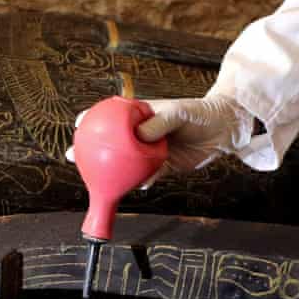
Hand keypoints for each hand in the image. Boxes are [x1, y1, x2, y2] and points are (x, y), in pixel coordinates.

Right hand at [65, 95, 251, 187]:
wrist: (223, 129)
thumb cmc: (199, 113)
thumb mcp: (179, 112)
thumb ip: (159, 122)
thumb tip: (138, 135)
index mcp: (139, 115)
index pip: (110, 115)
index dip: (92, 119)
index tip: (78, 124)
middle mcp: (141, 134)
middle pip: (111, 143)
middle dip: (90, 150)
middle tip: (74, 157)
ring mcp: (150, 152)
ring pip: (126, 164)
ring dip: (112, 173)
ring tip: (100, 180)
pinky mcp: (163, 167)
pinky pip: (148, 176)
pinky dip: (141, 181)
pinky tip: (136, 186)